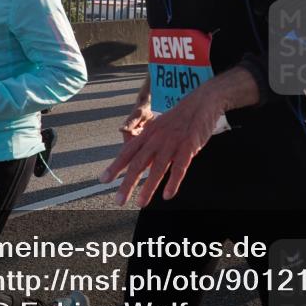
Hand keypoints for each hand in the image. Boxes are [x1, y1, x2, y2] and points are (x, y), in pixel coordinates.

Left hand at [100, 87, 223, 207]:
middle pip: (139, 163)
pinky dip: (173, 182)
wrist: (202, 102)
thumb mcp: (159, 127)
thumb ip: (149, 144)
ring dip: (149, 187)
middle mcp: (157, 138)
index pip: (128, 152)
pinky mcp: (189, 147)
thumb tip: (138, 163)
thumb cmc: (180, 118)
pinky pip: (180, 167)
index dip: (115, 166)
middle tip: (119, 200)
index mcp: (148, 133)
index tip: (104, 180)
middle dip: (128, 182)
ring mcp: (173, 143)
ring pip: (158, 168)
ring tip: (141, 203)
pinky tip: (167, 195)